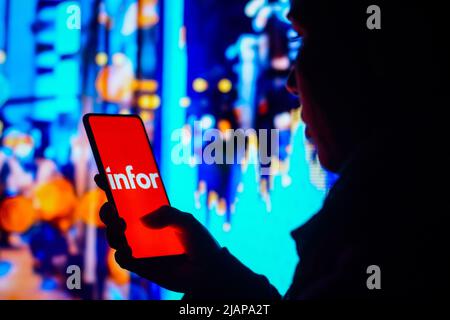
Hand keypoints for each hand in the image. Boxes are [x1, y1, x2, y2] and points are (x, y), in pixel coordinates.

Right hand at [94, 174, 221, 293]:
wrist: (209, 272)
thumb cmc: (201, 243)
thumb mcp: (187, 221)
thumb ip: (168, 215)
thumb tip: (142, 220)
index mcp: (153, 214)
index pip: (130, 198)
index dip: (113, 187)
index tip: (102, 175)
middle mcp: (143, 230)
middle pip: (115, 217)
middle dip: (107, 211)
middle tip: (112, 208)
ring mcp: (140, 248)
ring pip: (114, 237)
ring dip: (112, 230)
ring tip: (121, 226)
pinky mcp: (140, 266)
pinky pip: (123, 260)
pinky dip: (121, 254)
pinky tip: (127, 250)